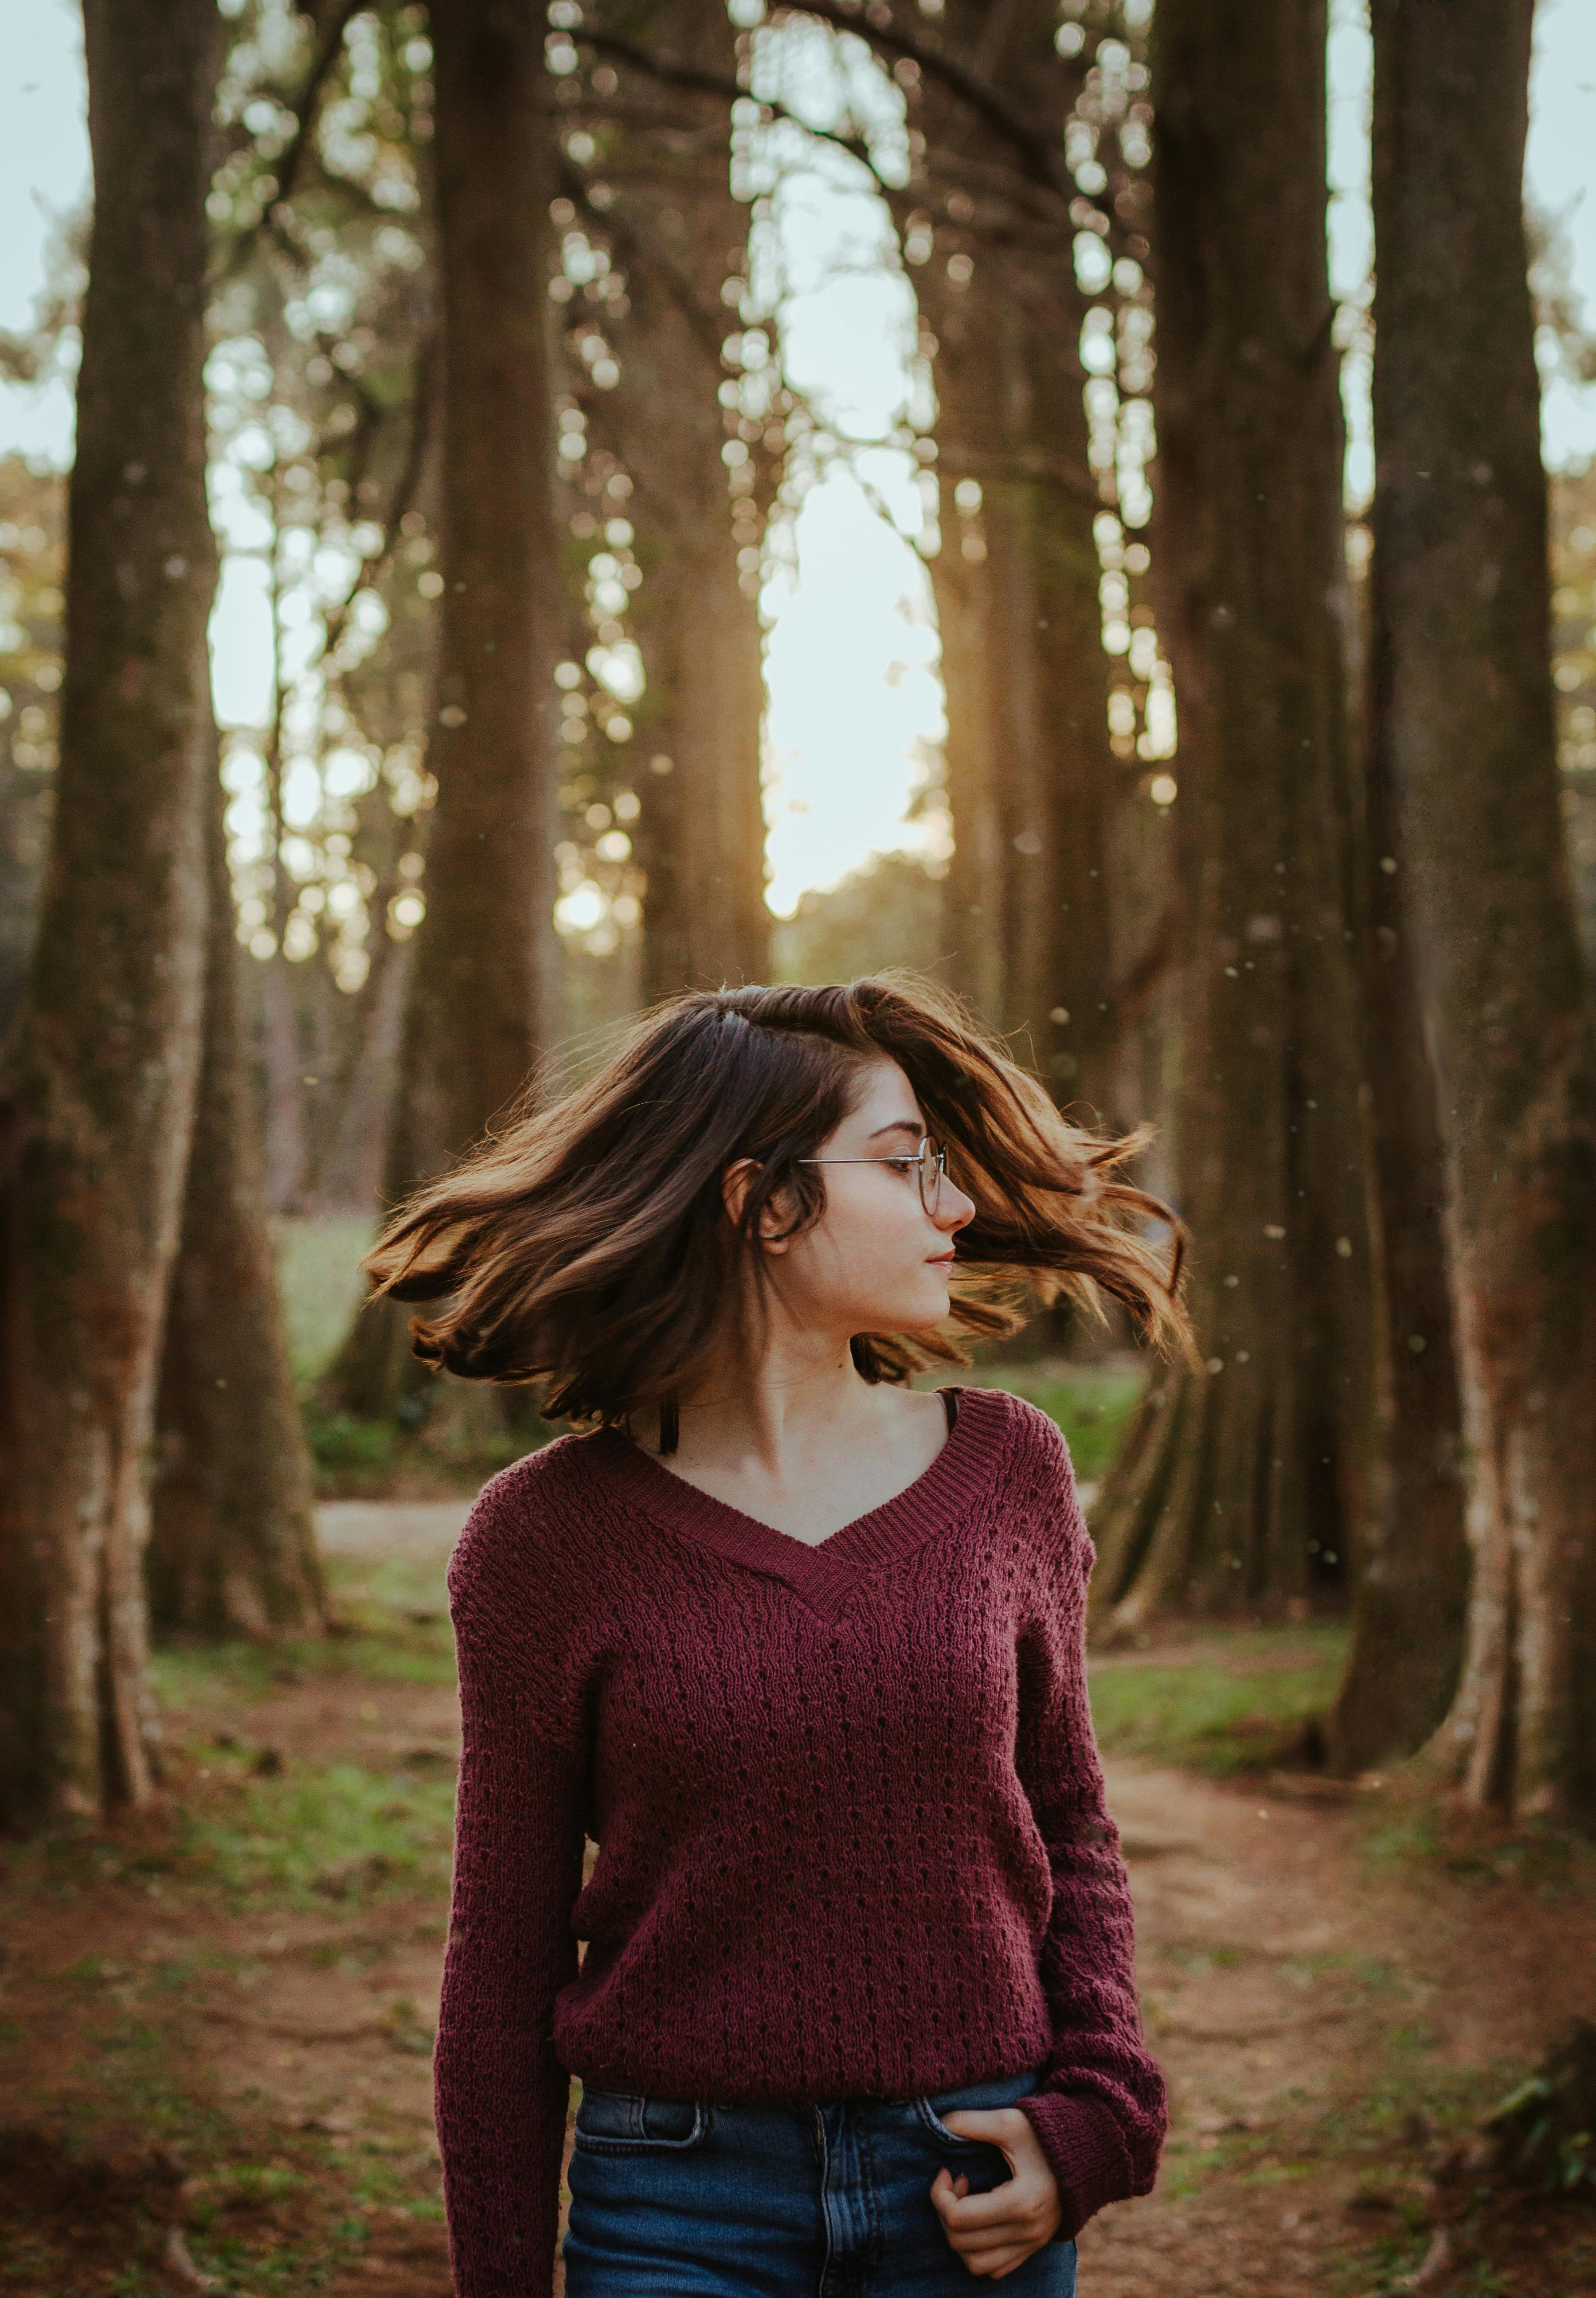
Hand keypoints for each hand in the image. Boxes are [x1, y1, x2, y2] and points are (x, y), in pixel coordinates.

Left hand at [927, 2105, 1064, 2279]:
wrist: (1087, 2154)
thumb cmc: (1045, 2135)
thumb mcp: (1008, 2121)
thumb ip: (969, 2122)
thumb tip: (937, 2125)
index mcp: (1020, 2203)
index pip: (958, 2218)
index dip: (940, 2194)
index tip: (946, 2170)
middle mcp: (1027, 2232)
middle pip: (961, 2243)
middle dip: (945, 2212)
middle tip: (956, 2182)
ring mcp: (1031, 2244)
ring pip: (976, 2264)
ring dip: (959, 2236)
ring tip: (967, 2202)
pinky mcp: (1033, 2248)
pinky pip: (994, 2268)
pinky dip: (978, 2250)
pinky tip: (980, 2218)